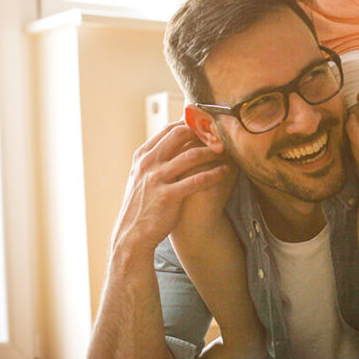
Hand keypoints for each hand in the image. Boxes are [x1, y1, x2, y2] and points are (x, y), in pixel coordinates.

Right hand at [111, 121, 230, 254]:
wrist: (132, 234)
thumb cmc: (142, 204)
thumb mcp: (141, 176)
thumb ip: (155, 158)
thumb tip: (174, 141)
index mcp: (142, 155)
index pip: (168, 129)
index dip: (190, 124)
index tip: (206, 125)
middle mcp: (148, 163)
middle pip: (179, 135)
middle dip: (202, 133)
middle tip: (219, 134)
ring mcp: (157, 179)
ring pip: (191, 156)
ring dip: (211, 152)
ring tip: (226, 151)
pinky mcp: (168, 196)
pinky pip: (197, 180)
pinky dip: (214, 174)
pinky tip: (224, 172)